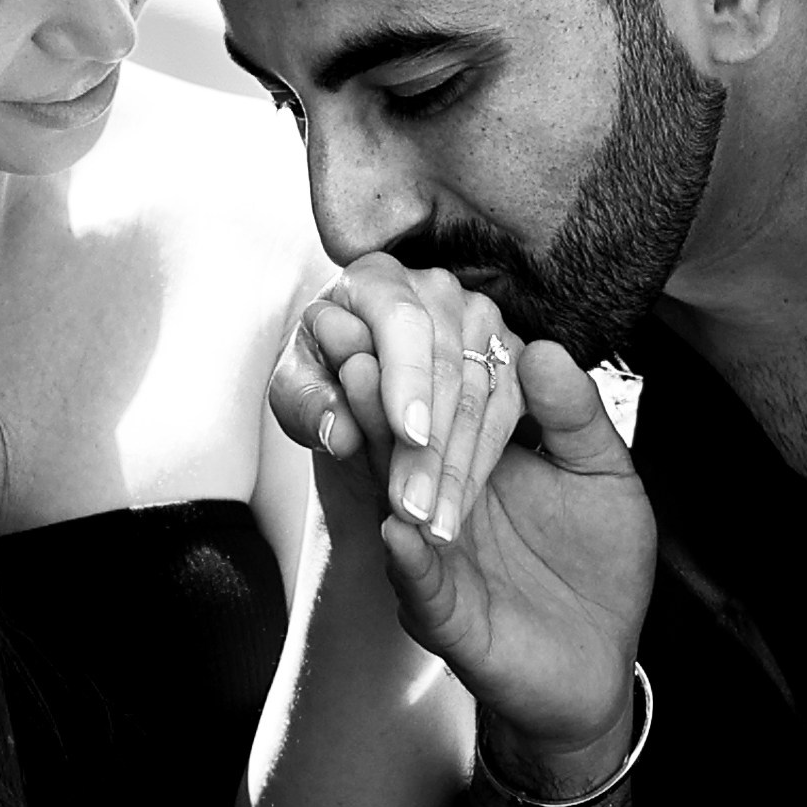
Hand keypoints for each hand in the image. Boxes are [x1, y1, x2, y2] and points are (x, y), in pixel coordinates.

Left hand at [271, 252, 527, 544]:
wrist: (355, 384)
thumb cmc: (320, 378)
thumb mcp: (296, 389)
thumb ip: (307, 403)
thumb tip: (340, 431)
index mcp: (376, 279)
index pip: (401, 322)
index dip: (407, 379)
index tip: (408, 436)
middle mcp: (436, 289)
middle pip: (447, 366)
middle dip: (431, 445)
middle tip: (412, 509)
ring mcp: (482, 319)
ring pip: (481, 397)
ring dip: (457, 468)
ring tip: (432, 527)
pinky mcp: (510, 355)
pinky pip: (506, 415)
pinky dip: (479, 467)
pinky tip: (455, 509)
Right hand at [383, 342, 656, 778]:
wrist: (599, 668)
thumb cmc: (598, 567)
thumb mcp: (605, 477)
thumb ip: (576, 417)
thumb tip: (544, 347)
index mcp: (481, 463)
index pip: (447, 405)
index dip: (429, 366)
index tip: (411, 312)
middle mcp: (445, 504)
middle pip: (406, 444)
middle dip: (384, 401)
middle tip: (361, 349)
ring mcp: (439, 562)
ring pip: (397, 506)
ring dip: (380, 466)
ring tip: (359, 420)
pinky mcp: (447, 619)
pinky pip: (421, 587)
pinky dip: (408, 562)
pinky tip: (397, 533)